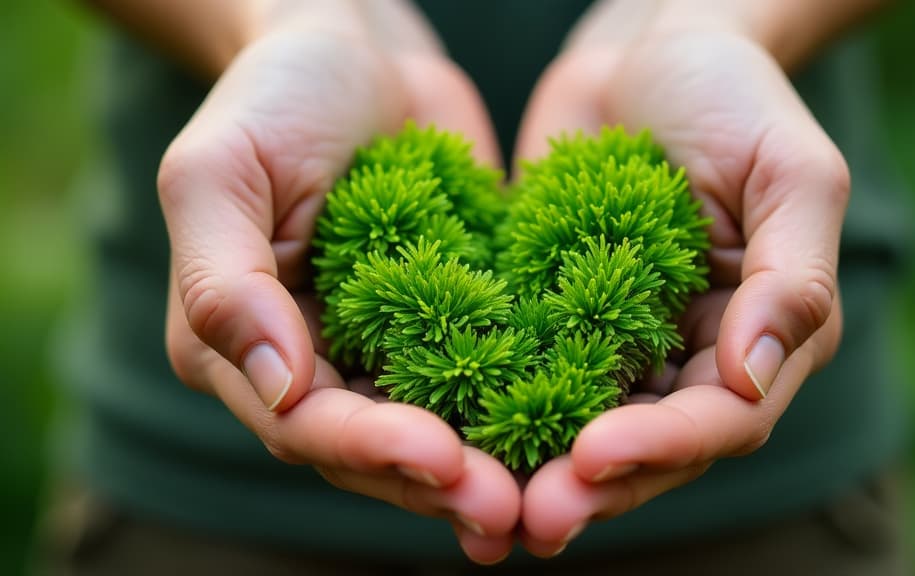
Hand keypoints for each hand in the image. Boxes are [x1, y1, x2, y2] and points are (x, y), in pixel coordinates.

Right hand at [157, 1, 515, 563]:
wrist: (359, 49)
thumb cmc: (276, 94)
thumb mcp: (220, 170)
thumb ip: (226, 280)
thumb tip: (279, 386)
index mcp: (242, 347)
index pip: (302, 423)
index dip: (369, 447)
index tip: (439, 458)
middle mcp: (316, 366)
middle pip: (375, 450)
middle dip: (440, 482)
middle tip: (509, 510)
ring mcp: (388, 349)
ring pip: (438, 432)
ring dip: (489, 471)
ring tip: (550, 502)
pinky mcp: (456, 323)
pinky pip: (490, 378)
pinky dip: (528, 412)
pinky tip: (581, 438)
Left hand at [514, 1, 848, 555]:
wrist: (648, 46)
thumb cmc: (733, 93)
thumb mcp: (790, 172)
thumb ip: (790, 278)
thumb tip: (754, 378)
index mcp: (763, 335)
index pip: (721, 418)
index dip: (663, 447)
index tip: (594, 455)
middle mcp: (692, 355)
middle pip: (647, 445)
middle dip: (592, 484)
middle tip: (528, 519)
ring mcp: (620, 342)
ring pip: (581, 428)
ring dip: (535, 472)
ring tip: (480, 504)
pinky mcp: (555, 317)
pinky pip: (525, 375)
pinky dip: (493, 413)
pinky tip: (443, 438)